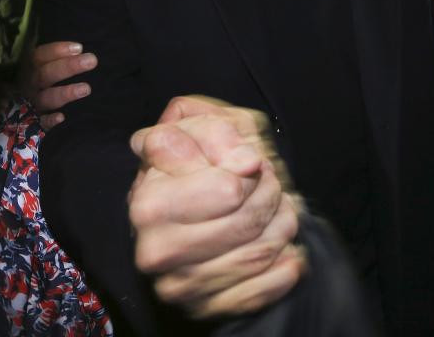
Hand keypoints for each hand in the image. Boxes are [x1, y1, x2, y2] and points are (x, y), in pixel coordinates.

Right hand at [19, 41, 95, 127]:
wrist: (10, 120)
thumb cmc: (30, 87)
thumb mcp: (33, 71)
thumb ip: (49, 62)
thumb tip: (78, 51)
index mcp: (25, 70)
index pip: (39, 56)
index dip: (56, 51)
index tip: (79, 48)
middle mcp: (26, 86)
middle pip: (45, 74)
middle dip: (68, 66)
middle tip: (92, 60)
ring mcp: (27, 106)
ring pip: (46, 98)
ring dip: (65, 93)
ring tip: (86, 88)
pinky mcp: (31, 126)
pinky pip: (39, 123)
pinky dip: (48, 120)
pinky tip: (61, 117)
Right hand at [128, 95, 305, 318]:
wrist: (174, 203)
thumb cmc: (188, 158)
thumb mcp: (192, 125)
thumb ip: (215, 132)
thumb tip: (247, 161)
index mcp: (148, 204)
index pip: (229, 189)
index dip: (252, 170)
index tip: (253, 161)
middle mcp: (156, 250)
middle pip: (248, 222)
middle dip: (271, 195)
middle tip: (271, 181)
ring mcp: (179, 285)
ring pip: (259, 254)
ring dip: (282, 225)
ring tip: (279, 208)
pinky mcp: (203, 308)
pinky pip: (263, 290)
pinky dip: (285, 265)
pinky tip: (284, 245)